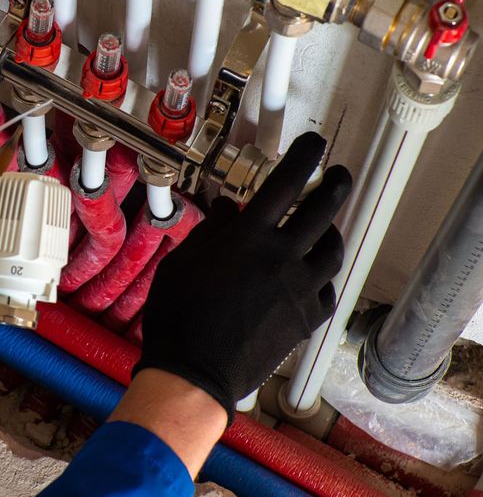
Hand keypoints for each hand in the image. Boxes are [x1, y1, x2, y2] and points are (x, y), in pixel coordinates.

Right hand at [135, 132, 351, 421]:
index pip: (285, 184)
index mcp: (248, 238)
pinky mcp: (305, 318)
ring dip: (331, 231)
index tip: (313, 144)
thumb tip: (226, 208)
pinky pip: (328, 289)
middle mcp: (281, 258)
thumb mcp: (182, 262)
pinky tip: (314, 273)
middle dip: (334, 185)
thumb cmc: (178, 315)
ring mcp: (299, 289)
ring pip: (332, 250)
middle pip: (323, 210)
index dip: (304, 157)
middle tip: (337, 174)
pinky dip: (324, 275)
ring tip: (326, 225)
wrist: (194, 371)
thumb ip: (210, 231)